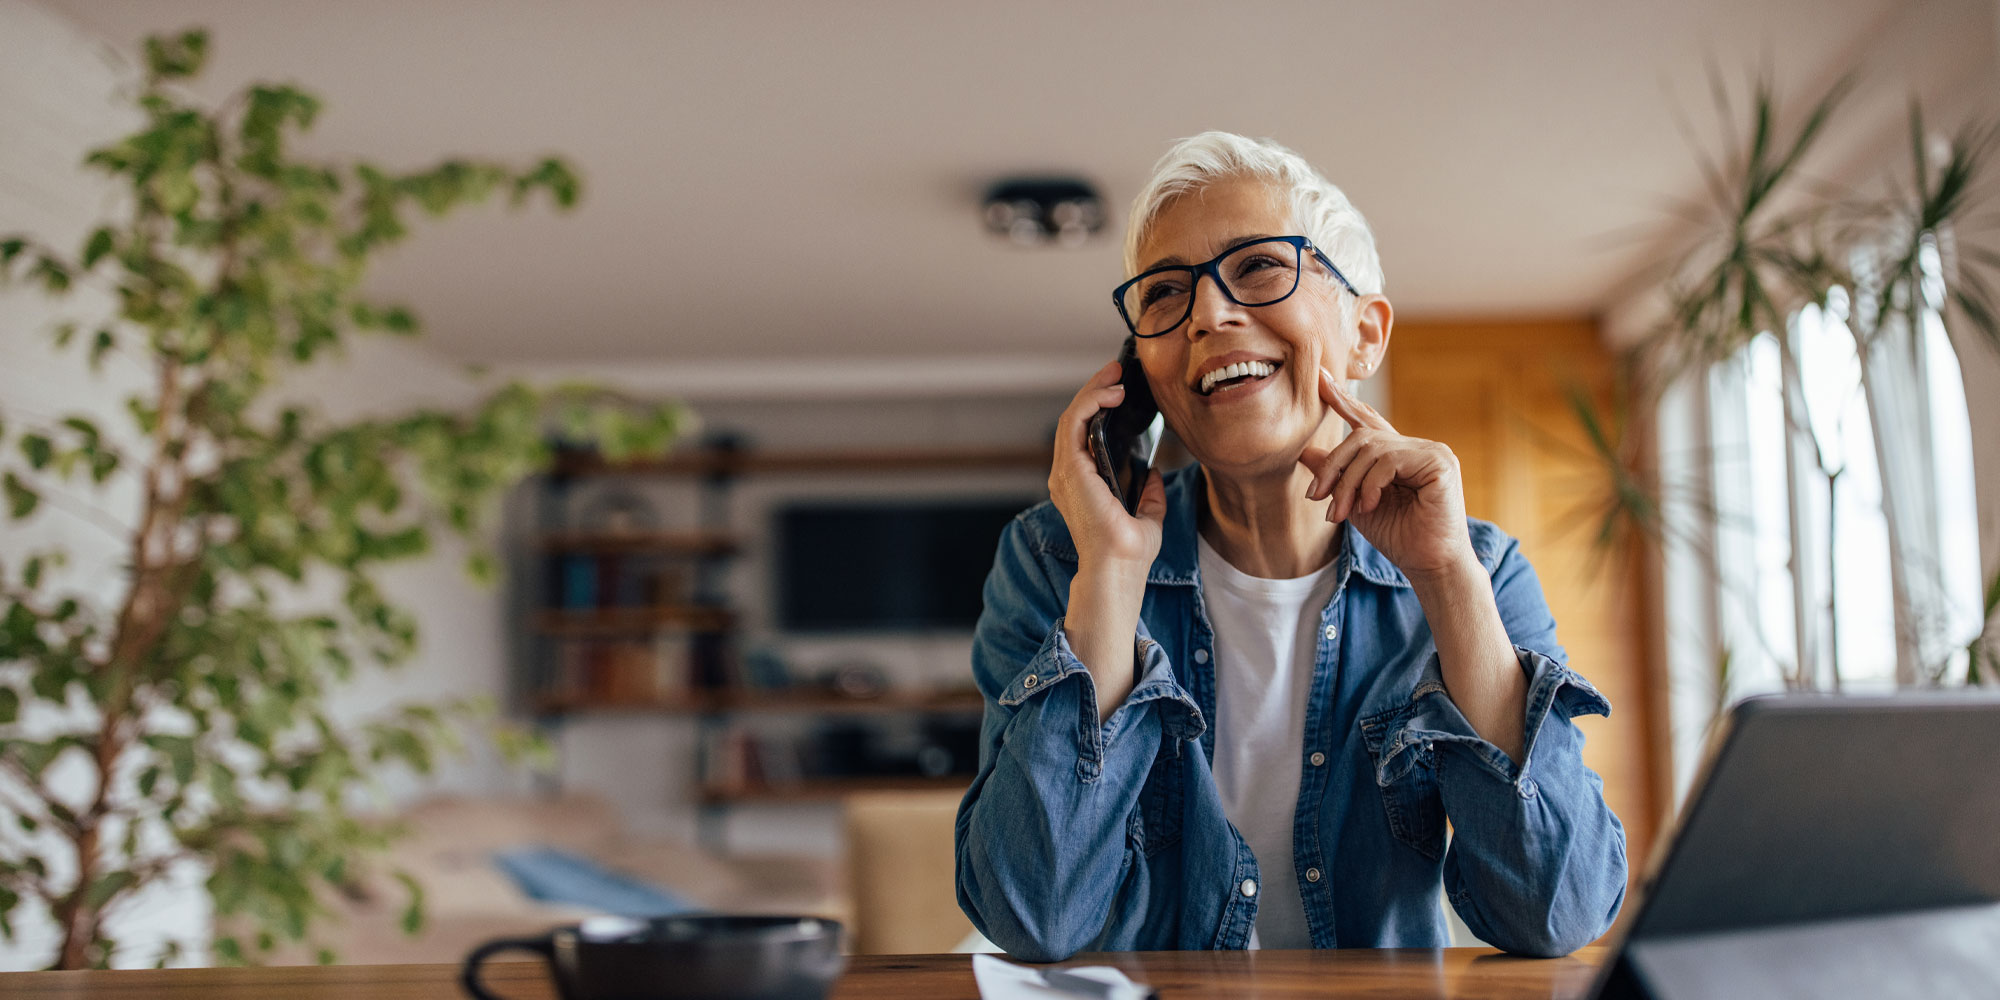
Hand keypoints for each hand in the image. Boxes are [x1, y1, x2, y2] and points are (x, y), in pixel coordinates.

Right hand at [1050, 361, 1165, 719]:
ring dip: (1093, 391)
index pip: (1084, 435)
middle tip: (1118, 370)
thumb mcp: (1148, 517)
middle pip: (1075, 420)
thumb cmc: (1128, 553)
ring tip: (1115, 375)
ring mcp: (1065, 472)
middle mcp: (1067, 476)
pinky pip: (1074, 424)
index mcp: (1081, 485)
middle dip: (1095, 391)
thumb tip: (1155, 474)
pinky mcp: (1070, 470)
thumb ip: (1149, 495)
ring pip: (1072, 417)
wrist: (1118, 569)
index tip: (1120, 389)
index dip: (1098, 408)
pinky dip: (1090, 403)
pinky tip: (1111, 393)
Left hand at [1300, 368, 1476, 582]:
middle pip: (1361, 436)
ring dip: (1348, 482)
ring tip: (1341, 512)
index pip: (1368, 421)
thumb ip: (1336, 476)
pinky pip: (1389, 459)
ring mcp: (1430, 451)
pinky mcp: (1439, 461)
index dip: (1343, 400)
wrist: (1429, 564)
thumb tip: (1305, 451)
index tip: (1321, 378)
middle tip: (1316, 496)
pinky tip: (1369, 506)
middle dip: (1333, 466)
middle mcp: (1416, 446)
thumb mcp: (1355, 503)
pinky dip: (1370, 484)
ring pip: (1371, 448)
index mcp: (1398, 454)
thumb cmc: (1399, 536)